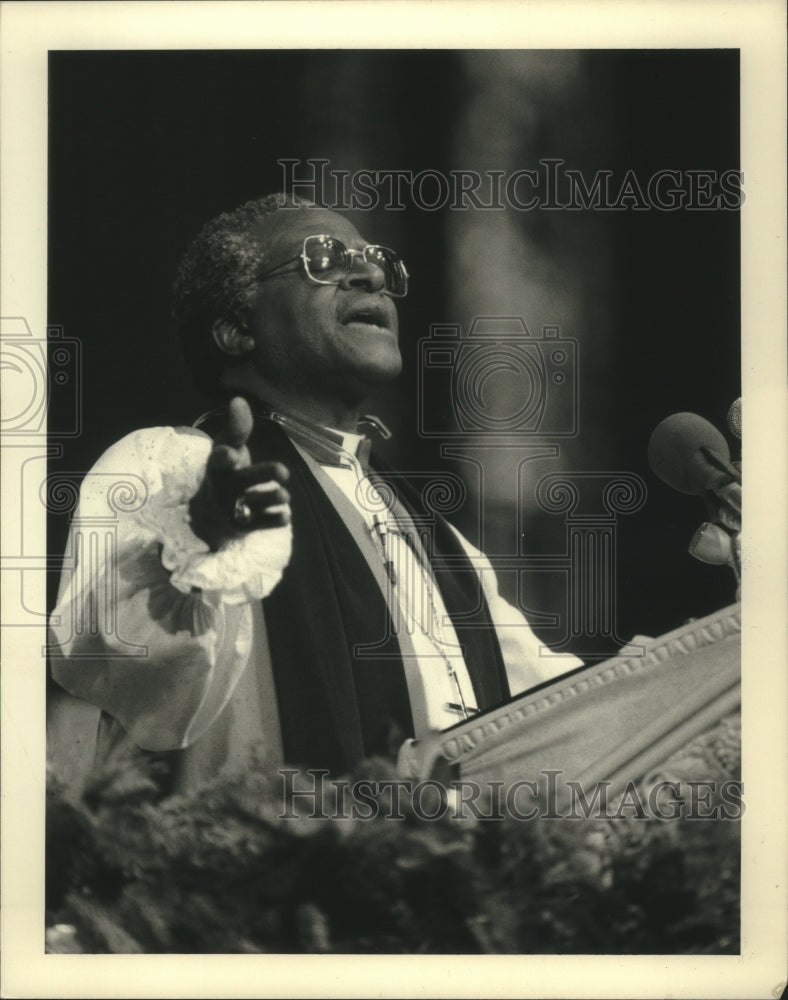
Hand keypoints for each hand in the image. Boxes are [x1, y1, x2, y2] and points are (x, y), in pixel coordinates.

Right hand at [189, 397, 290, 551]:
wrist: (212, 510)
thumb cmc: (227, 470)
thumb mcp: (228, 446)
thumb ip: (237, 427)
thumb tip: (238, 399)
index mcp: (219, 466)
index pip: (218, 460)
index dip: (224, 457)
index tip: (231, 453)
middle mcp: (224, 487)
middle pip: (242, 481)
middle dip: (261, 475)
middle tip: (283, 470)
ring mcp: (232, 507)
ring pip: (251, 503)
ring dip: (269, 499)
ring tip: (285, 495)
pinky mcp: (242, 525)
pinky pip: (257, 524)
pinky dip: (271, 521)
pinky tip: (285, 517)